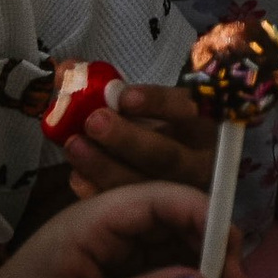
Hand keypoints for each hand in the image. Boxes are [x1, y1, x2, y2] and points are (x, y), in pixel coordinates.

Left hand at [0, 184, 239, 277]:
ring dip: (206, 273)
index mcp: (95, 218)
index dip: (206, 215)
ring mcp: (118, 250)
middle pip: (181, 219)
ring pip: (180, 247)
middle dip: (213, 250)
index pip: (165, 196)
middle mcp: (113, 225)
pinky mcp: (119, 274)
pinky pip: (166, 272)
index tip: (232, 255)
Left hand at [65, 83, 216, 199]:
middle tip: (94, 122)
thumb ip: (113, 88)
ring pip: (142, 184)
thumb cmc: (158, 124)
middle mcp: (199, 159)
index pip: (190, 111)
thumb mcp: (151, 103)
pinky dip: (97, 190)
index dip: (159, 103)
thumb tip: (69, 66)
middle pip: (165, 155)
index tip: (125, 96)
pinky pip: (124, 205)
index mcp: (207, 122)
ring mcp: (178, 190)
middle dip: (127, 139)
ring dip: (104, 165)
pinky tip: (76, 175)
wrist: (173, 161)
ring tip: (74, 145)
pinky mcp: (156, 211)